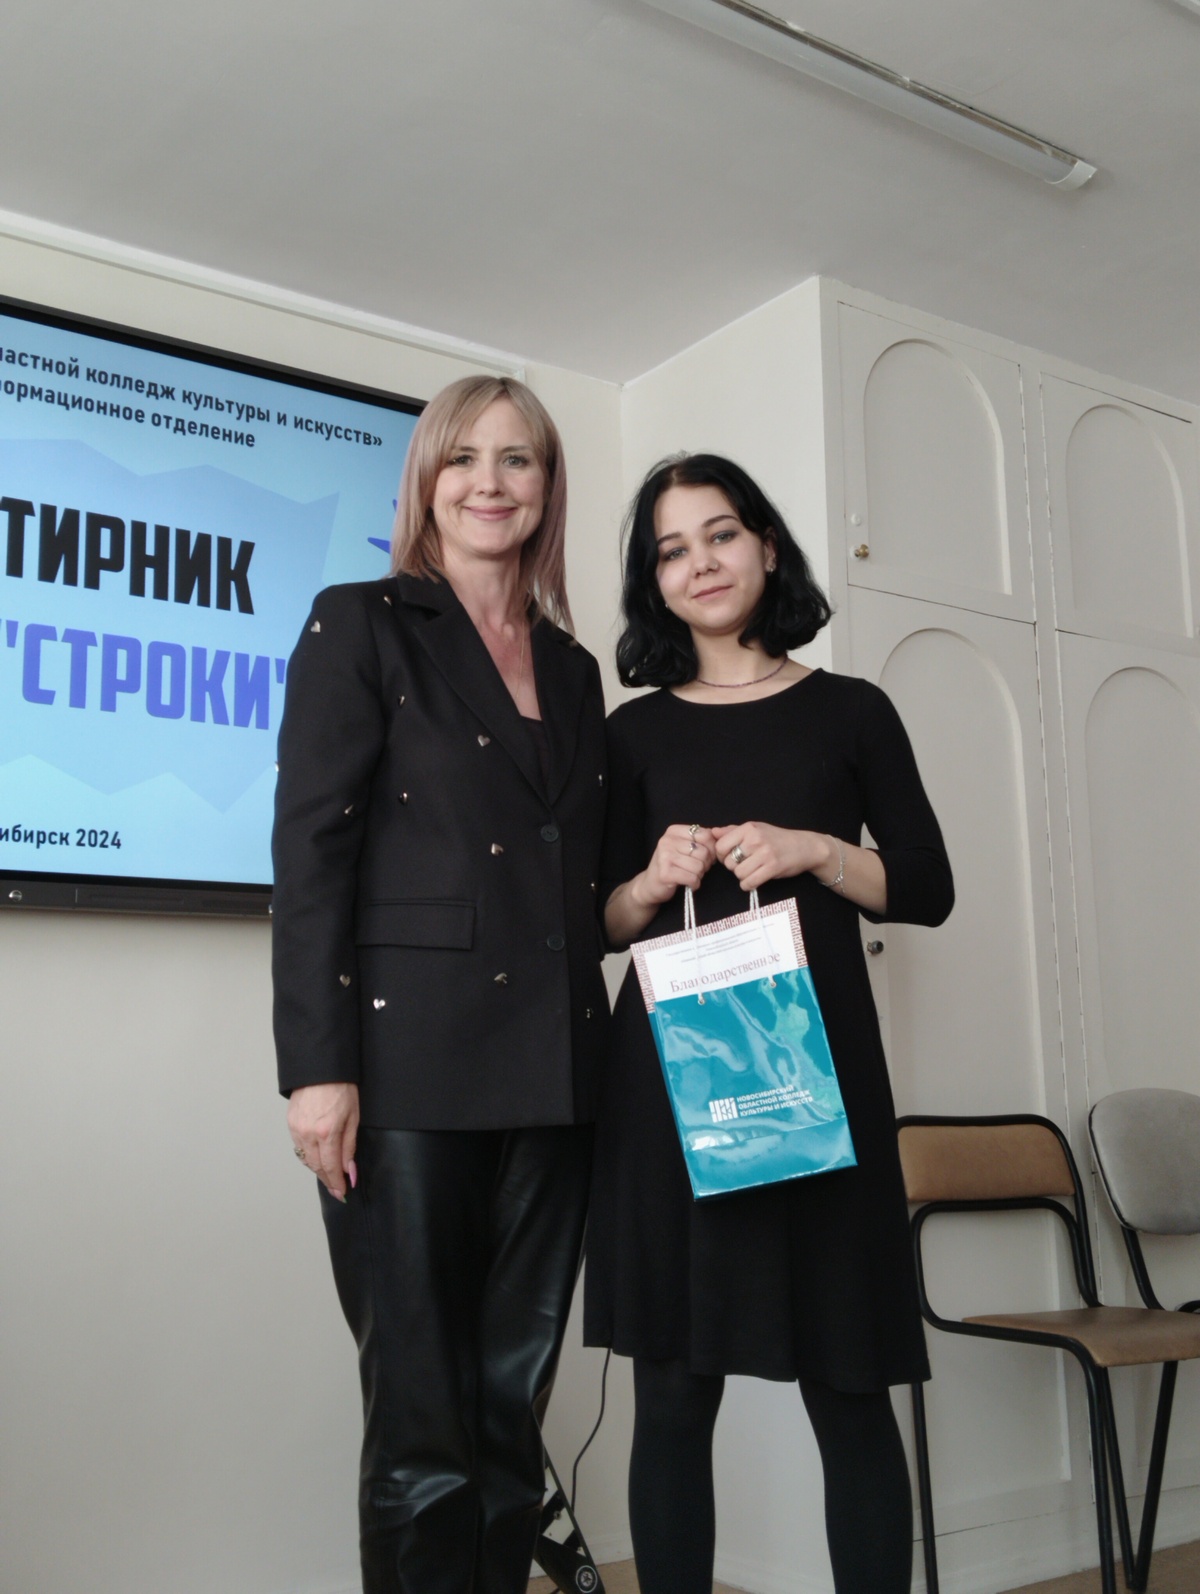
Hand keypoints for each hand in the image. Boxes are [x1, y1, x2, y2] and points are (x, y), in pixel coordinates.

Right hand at [287, 1082, 359, 1201]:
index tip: (343, 1193)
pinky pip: (298, 1147)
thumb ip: (349, 1146)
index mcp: (327, 1132)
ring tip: (329, 1177)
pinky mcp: (290, 1124)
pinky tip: (317, 1159)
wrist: (321, 1068)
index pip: (331, 1167)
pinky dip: (308, 1157)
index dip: (336, 1183)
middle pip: (317, 1167)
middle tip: (337, 1190)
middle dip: (327, 1181)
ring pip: (306, 1159)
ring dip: (317, 1170)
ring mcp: (297, 1129)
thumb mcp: (353, 1117)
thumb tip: (349, 1171)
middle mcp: (308, 1134)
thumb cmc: (342, 1088)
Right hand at [630, 824, 717, 909]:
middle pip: (704, 852)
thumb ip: (700, 840)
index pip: (705, 835)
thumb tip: (719, 836)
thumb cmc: (672, 865)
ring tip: (689, 875)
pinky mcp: (665, 873)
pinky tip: (688, 883)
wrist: (650, 885)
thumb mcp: (684, 847)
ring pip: (699, 866)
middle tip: (696, 869)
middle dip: (705, 864)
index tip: (705, 857)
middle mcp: (667, 841)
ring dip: (699, 875)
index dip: (711, 849)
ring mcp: (664, 857)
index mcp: (673, 831)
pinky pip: (692, 878)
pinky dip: (694, 884)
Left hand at [712, 823, 834, 892]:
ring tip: (752, 871)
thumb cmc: (777, 838)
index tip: (730, 856)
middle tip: (745, 864)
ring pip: (738, 873)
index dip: (722, 855)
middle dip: (733, 866)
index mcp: (749, 828)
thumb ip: (732, 831)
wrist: (805, 847)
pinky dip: (748, 885)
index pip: (720, 846)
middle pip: (728, 862)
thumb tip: (712, 832)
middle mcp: (755, 839)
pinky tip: (754, 880)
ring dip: (743, 876)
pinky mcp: (772, 868)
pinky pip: (749, 882)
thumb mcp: (756, 829)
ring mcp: (764, 854)